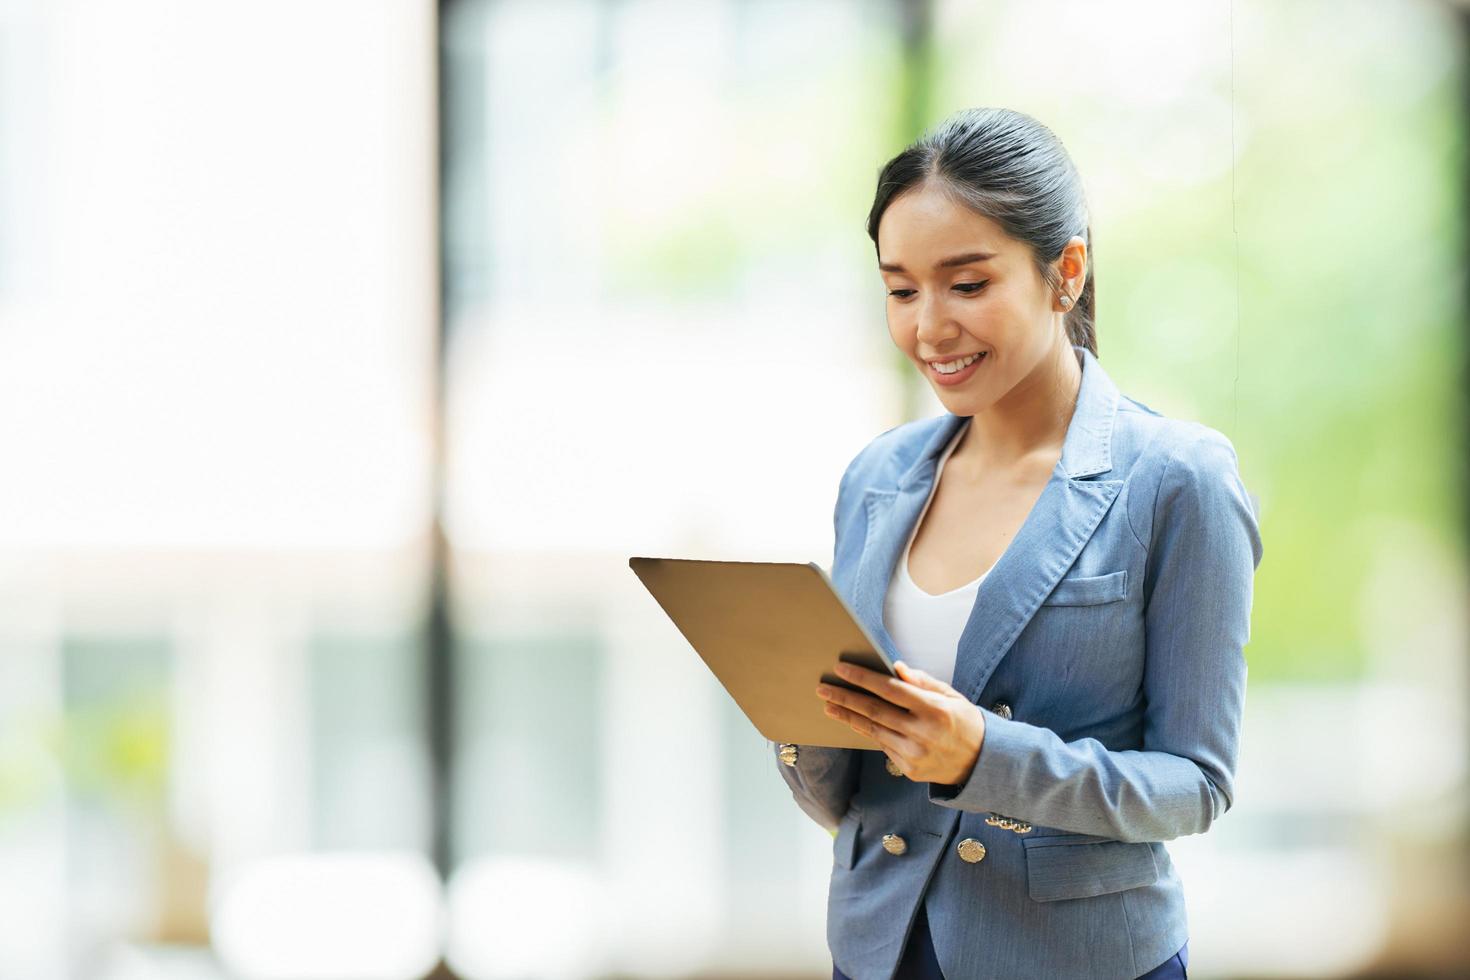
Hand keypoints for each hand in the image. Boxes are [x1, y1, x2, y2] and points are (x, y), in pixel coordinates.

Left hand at [815, 660, 985, 785]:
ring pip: (873, 731)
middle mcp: (922, 733)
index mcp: (934, 710)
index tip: (842, 669)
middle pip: (874, 711)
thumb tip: (895, 668)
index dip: (863, 678)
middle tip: (823, 688)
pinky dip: (868, 732)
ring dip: (848, 717)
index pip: (891, 689)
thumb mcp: (952, 696)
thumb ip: (923, 682)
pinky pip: (883, 746)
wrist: (983, 763)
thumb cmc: (966, 723)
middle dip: (845, 698)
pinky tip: (853, 721)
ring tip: (829, 705)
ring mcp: (914, 755)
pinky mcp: (909, 770)